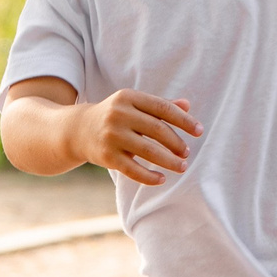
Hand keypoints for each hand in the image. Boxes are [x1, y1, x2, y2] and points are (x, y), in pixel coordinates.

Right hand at [76, 90, 199, 183]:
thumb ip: (159, 105)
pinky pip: (132, 169)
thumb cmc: (115, 116)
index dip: (184, 120)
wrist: (77, 130)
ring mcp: (111, 136)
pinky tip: (161, 179)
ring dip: (169, 161)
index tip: (199, 131)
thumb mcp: (133, 105)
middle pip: (157, 130)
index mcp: (128, 97)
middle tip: (187, 152)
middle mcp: (118, 114)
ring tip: (182, 166)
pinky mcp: (106, 156)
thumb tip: (188, 105)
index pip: (162, 108)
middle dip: (177, 143)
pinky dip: (149, 176)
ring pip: (148, 151)